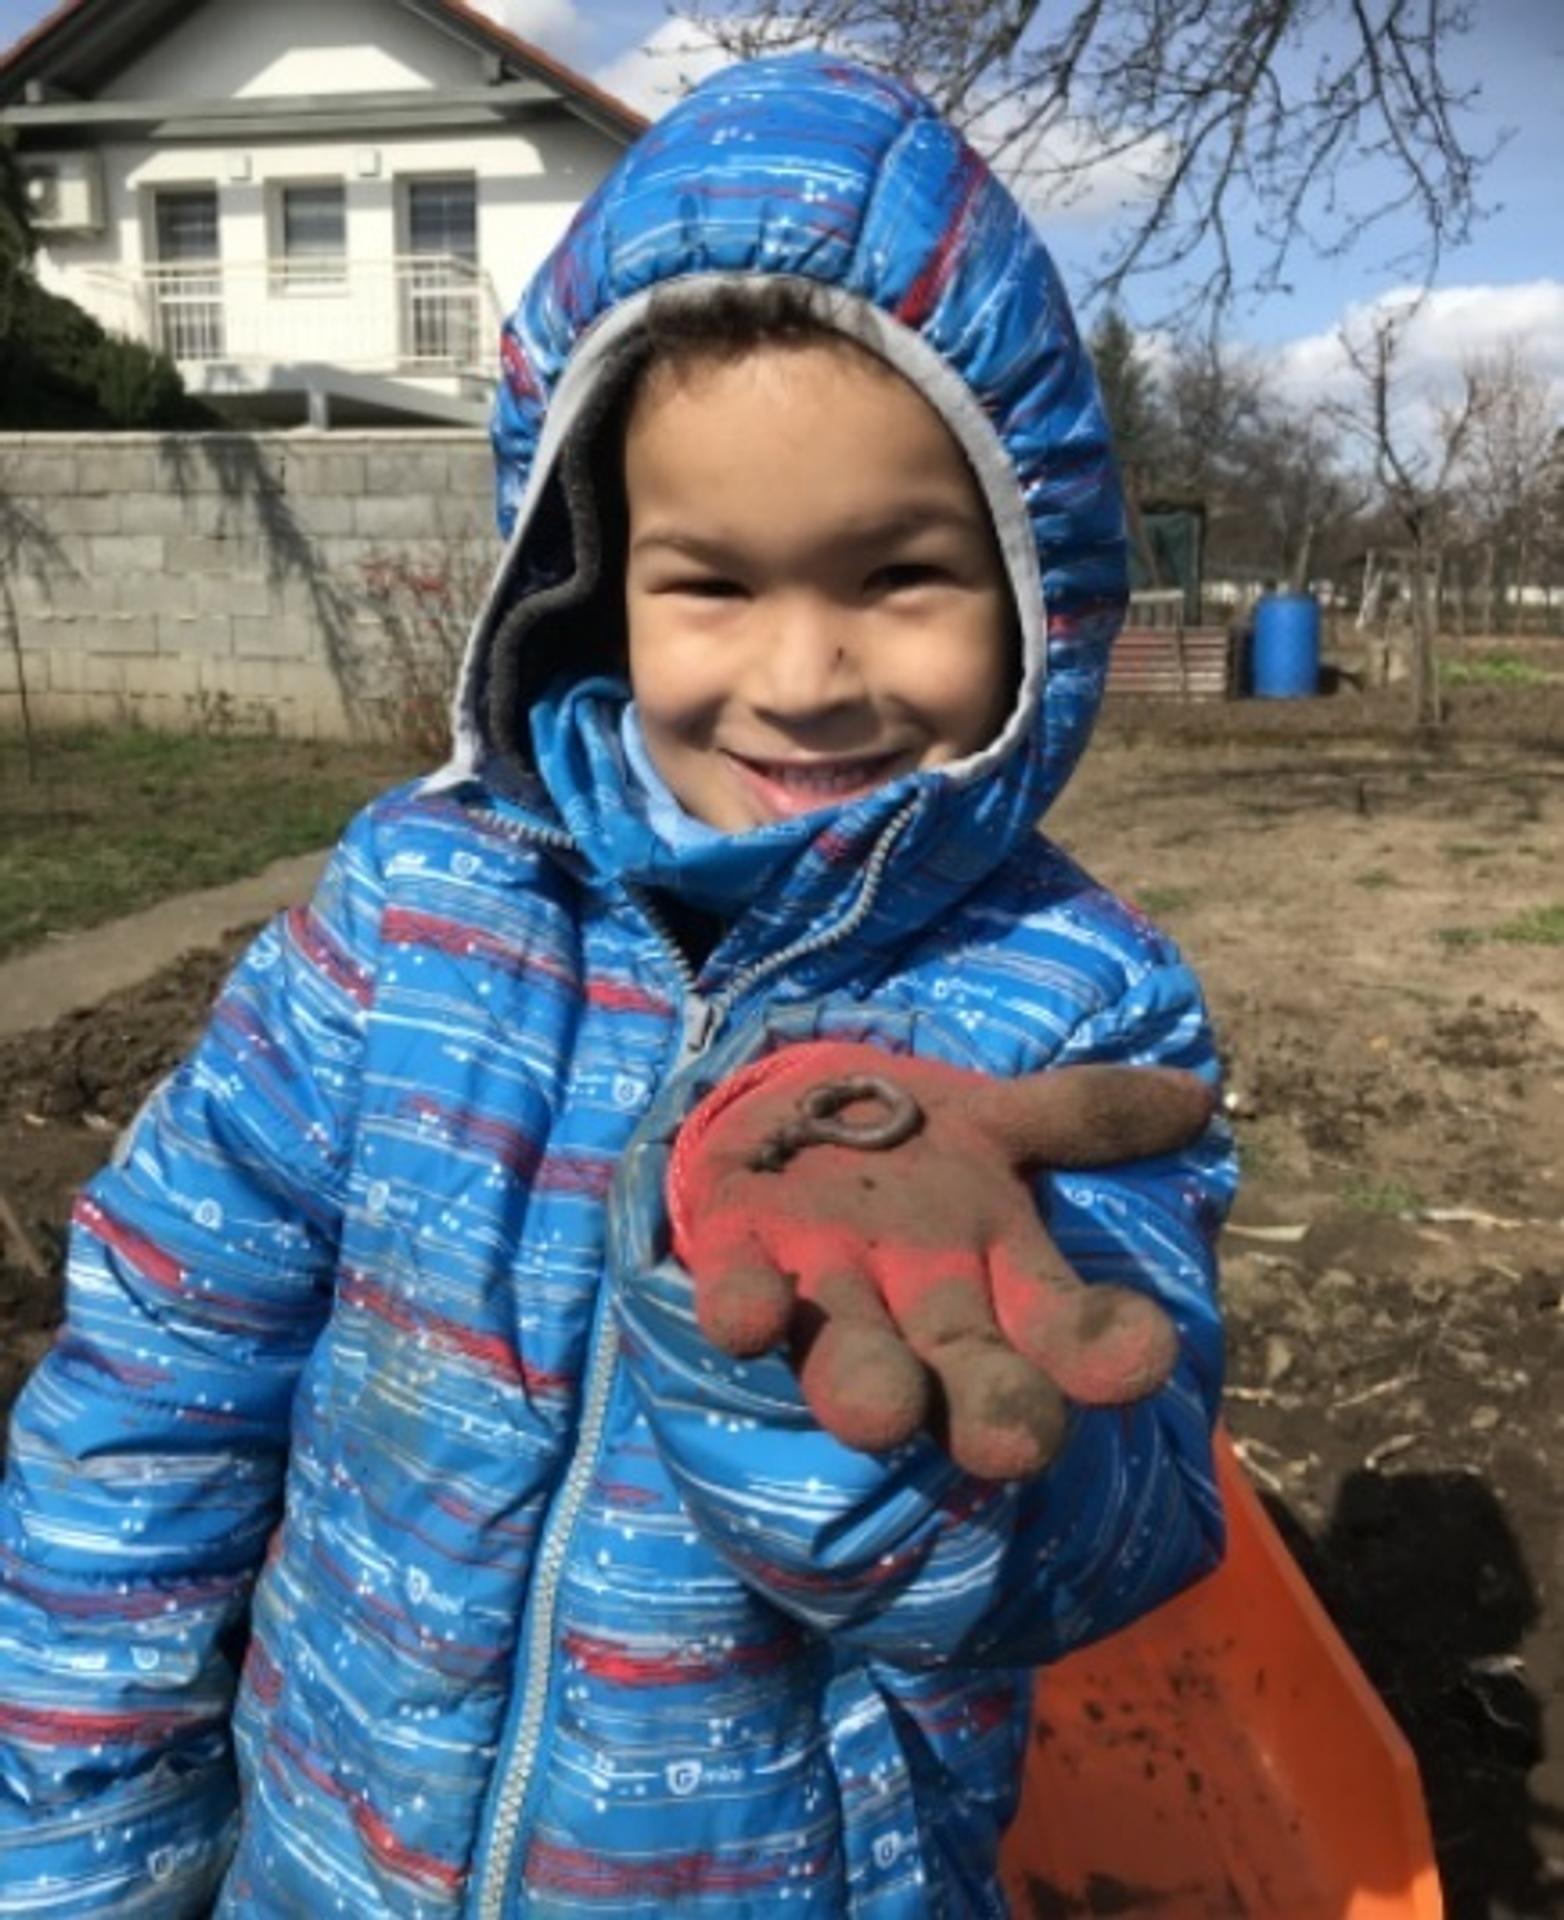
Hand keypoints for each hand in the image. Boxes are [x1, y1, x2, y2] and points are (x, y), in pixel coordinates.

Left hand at [667, 1042, 1214, 1480]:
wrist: (769, 1115)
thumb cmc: (898, 1148)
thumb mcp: (994, 1121)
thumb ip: (1085, 1114)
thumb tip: (1199, 1095)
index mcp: (996, 1275)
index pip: (1070, 1329)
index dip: (1104, 1350)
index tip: (1138, 1361)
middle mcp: (918, 1304)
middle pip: (970, 1373)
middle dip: (995, 1409)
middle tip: (1015, 1444)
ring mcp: (827, 1288)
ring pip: (856, 1358)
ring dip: (867, 1387)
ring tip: (881, 1412)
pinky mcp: (740, 1259)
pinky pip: (740, 1292)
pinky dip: (744, 1308)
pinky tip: (746, 1322)